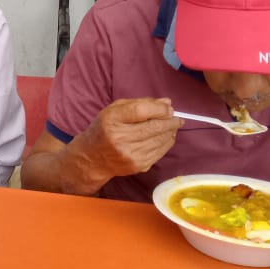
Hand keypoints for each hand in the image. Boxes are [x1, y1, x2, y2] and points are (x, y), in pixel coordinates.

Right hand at [63, 98, 180, 191]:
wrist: (92, 158)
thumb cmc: (104, 129)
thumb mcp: (114, 110)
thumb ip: (140, 103)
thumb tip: (167, 102)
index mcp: (111, 120)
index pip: (140, 111)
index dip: (159, 108)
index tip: (168, 107)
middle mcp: (119, 138)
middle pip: (153, 127)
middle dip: (170, 121)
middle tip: (177, 117)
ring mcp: (130, 154)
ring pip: (160, 140)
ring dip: (170, 132)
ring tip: (173, 126)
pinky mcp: (138, 165)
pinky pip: (160, 152)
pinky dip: (167, 142)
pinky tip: (166, 137)